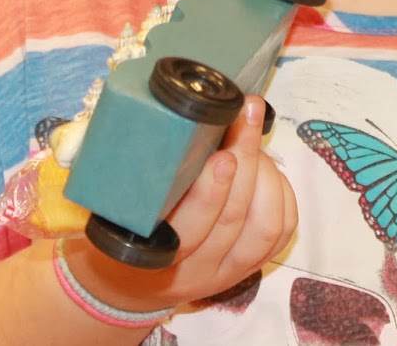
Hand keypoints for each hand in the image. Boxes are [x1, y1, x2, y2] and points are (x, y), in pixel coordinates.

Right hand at [66, 96, 297, 311]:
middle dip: (245, 159)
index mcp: (154, 256)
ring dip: (265, 174)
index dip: (211, 192)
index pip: (190, 229)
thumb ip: (142, 173)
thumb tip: (178, 116)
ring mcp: (227, 271)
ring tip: (252, 139)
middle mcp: (196, 269)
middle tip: (245, 114)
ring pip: (263, 226)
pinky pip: (280, 231)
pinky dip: (281, 192)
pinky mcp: (250, 267)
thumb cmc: (118, 229)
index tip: (219, 154)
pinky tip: (267, 166)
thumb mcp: (115, 205)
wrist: (129, 282)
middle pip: (232, 217)